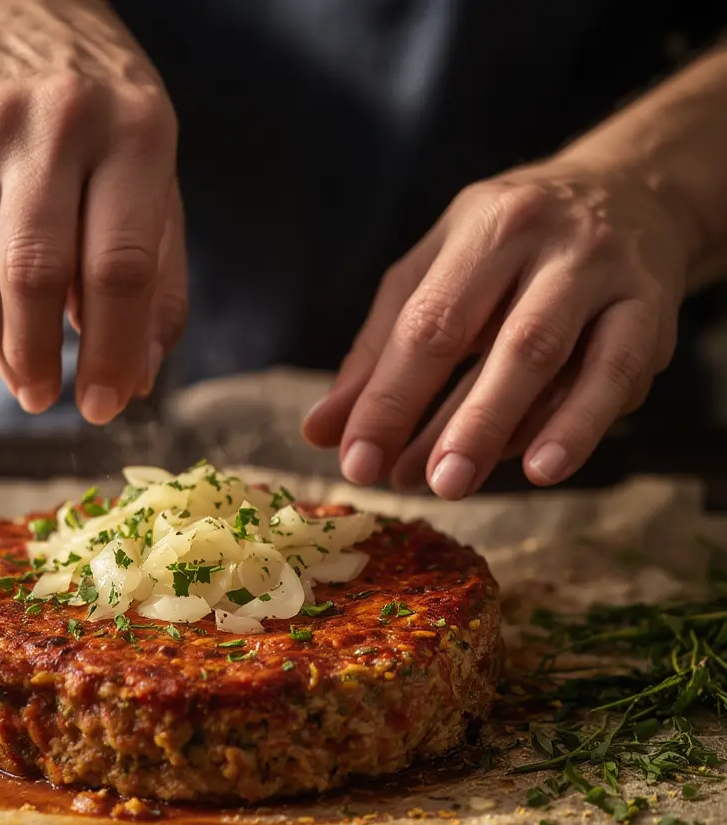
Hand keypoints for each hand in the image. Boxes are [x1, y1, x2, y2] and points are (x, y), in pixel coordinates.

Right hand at [0, 0, 186, 421]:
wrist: (16, 7)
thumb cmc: (101, 117)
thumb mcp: (150, 176)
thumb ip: (156, 275)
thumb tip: (139, 376)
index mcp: (140, 136)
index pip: (125, 268)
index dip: (114, 348)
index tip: (106, 403)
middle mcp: (70, 123)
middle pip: (55, 271)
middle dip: (53, 355)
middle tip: (52, 403)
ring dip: (9, 342)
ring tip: (24, 387)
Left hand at [302, 160, 689, 497]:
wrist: (627, 191)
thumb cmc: (507, 247)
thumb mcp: (434, 274)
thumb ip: (378, 352)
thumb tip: (323, 431)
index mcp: (483, 229)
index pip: (427, 323)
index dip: (388, 398)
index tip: (355, 460)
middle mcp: (549, 243)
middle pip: (501, 341)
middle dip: (456, 421)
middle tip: (416, 483)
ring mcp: (607, 274)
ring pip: (558, 358)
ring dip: (508, 428)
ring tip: (463, 484)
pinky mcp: (652, 310)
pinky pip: (616, 374)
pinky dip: (579, 424)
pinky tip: (544, 467)